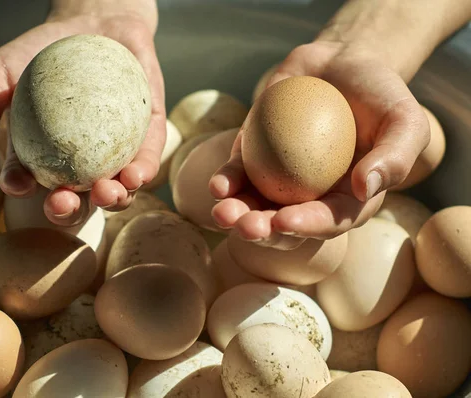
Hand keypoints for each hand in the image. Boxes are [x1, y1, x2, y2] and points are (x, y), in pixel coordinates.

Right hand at [0, 12, 165, 225]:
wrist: (93, 21)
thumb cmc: (41, 50)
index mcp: (41, 156)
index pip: (28, 179)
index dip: (21, 189)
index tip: (17, 183)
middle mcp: (79, 164)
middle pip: (74, 198)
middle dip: (68, 211)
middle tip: (62, 202)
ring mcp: (114, 154)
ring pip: (116, 189)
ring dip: (113, 200)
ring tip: (107, 192)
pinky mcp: (147, 139)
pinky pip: (148, 159)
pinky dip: (144, 171)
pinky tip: (137, 174)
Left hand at [209, 41, 429, 242]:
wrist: (343, 63)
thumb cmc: (380, 95)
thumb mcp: (405, 121)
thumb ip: (395, 157)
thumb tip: (365, 189)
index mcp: (347, 200)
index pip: (328, 221)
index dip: (306, 226)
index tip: (284, 222)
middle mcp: (310, 197)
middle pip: (284, 224)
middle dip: (263, 231)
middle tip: (247, 227)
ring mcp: (279, 179)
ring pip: (254, 205)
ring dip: (237, 214)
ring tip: (222, 214)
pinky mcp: (255, 157)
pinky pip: (238, 174)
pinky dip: (227, 181)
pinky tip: (218, 185)